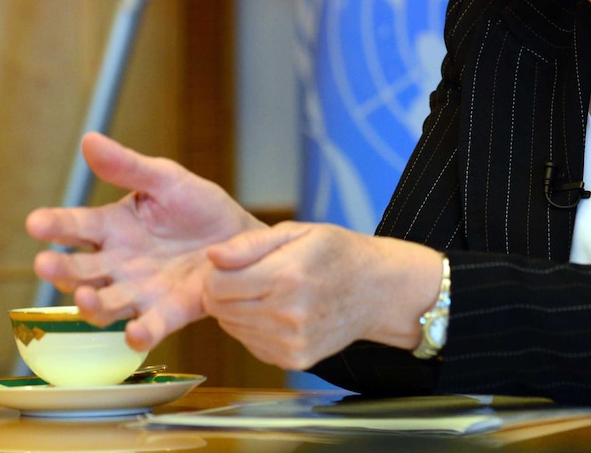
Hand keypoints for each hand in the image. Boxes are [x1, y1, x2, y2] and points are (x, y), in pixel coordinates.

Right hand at [25, 132, 262, 350]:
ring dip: (91, 304)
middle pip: (79, 271)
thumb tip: (89, 139)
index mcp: (113, 227)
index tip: (36, 222)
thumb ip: (128, 166)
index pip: (75, 226)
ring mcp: (139, 291)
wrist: (240, 237)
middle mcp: (117, 264)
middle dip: (60, 269)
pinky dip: (141, 334)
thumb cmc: (199, 206)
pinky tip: (136, 333)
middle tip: (45, 263)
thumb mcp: (167, 179)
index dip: (54, 225)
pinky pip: (149, 328)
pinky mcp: (168, 312)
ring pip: (104, 304)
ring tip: (85, 296)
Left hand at [204, 223, 443, 369]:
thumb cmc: (339, 253)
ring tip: (266, 290)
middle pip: (219, 309)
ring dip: (238, 309)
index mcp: (286, 276)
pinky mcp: (293, 359)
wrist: (378, 290)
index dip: (216, 272)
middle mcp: (287, 314)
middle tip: (247, 275)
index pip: (216, 285)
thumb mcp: (298, 231)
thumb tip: (212, 256)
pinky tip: (278, 309)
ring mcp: (290, 342)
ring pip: (231, 328)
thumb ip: (250, 243)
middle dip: (223, 290)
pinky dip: (254, 327)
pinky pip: (250, 344)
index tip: (231, 264)